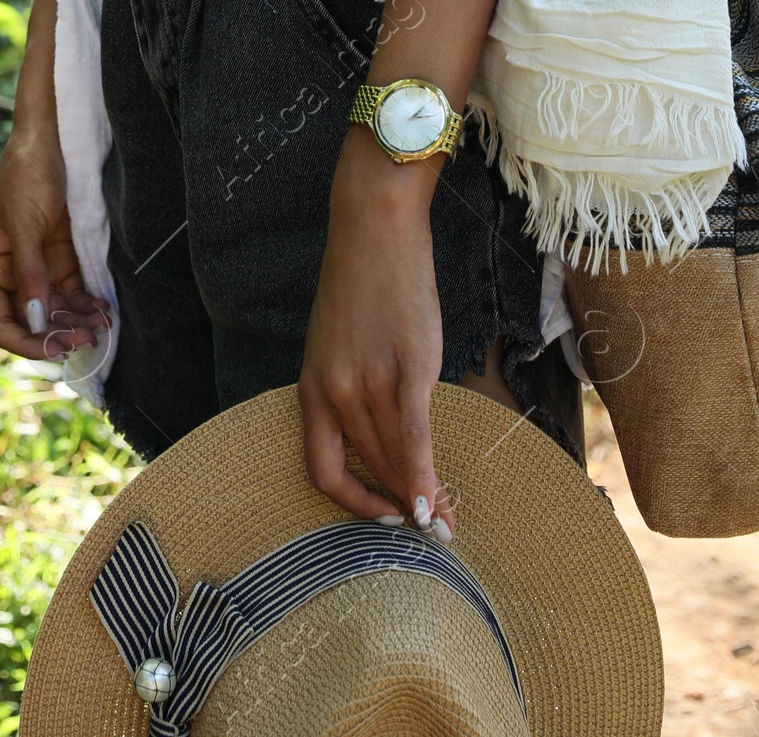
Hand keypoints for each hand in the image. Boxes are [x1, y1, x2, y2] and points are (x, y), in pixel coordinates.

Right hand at [0, 130, 109, 363]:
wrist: (51, 138)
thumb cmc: (26, 175)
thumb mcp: (25, 224)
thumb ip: (30, 273)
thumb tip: (36, 320)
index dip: (24, 343)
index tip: (54, 349)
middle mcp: (11, 275)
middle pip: (31, 322)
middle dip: (57, 334)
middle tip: (88, 338)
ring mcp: (38, 267)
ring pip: (56, 311)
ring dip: (77, 322)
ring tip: (103, 326)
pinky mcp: (62, 257)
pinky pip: (73, 291)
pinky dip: (87, 304)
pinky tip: (105, 309)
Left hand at [297, 137, 455, 537]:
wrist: (374, 228)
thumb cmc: (361, 283)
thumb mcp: (337, 343)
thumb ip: (350, 390)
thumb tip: (379, 434)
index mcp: (312, 388)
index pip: (323, 470)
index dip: (351, 505)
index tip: (382, 517)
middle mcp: (335, 392)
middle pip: (369, 469)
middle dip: (400, 506)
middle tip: (432, 530)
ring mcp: (370, 380)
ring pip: (393, 458)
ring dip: (420, 497)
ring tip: (446, 520)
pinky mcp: (407, 365)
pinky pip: (414, 433)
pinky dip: (425, 473)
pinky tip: (438, 501)